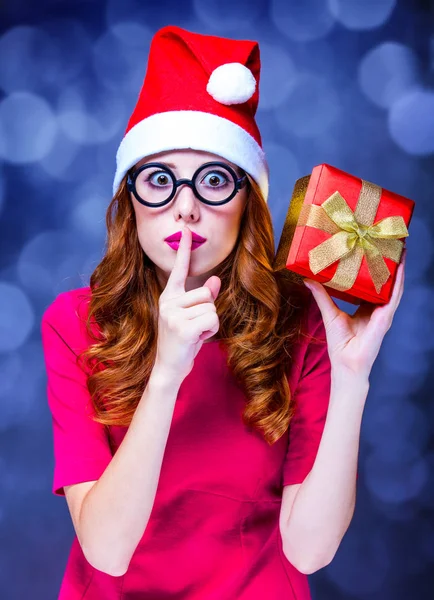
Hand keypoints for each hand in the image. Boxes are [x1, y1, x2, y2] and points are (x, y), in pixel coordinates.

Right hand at [155, 225, 221, 381]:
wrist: (169, 367)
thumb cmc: (182, 341)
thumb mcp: (193, 317)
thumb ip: (203, 297)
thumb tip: (215, 279)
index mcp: (169, 296)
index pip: (179, 269)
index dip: (184, 249)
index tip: (187, 230)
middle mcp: (168, 302)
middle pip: (207, 294)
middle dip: (208, 312)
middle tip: (194, 327)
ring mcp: (173, 314)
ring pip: (211, 307)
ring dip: (210, 323)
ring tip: (195, 333)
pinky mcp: (182, 327)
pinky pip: (212, 319)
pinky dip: (211, 331)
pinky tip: (197, 339)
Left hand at [303, 248, 406, 378]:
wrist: (346, 363)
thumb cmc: (339, 343)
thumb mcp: (329, 312)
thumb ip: (321, 295)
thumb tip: (308, 278)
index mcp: (366, 308)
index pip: (373, 284)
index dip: (375, 268)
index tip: (374, 250)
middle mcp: (378, 309)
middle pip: (386, 282)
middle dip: (390, 264)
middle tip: (390, 243)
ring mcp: (384, 313)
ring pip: (394, 286)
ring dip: (399, 268)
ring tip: (401, 250)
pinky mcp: (386, 318)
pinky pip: (394, 296)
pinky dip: (398, 282)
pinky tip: (400, 268)